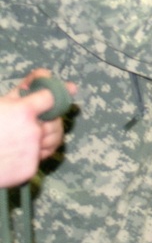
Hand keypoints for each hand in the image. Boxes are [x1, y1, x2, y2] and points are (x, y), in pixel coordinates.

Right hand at [1, 69, 75, 186]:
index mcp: (23, 111)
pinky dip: (31, 154)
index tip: (45, 100)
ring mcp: (32, 152)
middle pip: (54, 120)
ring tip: (21, 138)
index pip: (52, 97)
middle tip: (26, 123)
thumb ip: (23, 89)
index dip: (48, 98)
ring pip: (52, 139)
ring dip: (42, 136)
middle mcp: (32, 131)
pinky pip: (40, 157)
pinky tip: (14, 152)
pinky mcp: (30, 169)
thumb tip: (46, 73)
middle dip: (44, 120)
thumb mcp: (0, 104)